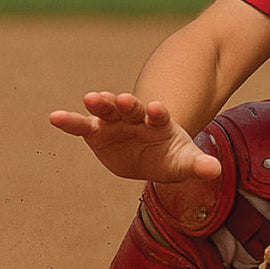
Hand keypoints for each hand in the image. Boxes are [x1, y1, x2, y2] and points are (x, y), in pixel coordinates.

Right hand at [48, 92, 221, 181]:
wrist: (151, 154)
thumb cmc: (170, 155)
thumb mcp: (184, 161)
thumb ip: (198, 164)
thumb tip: (214, 170)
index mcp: (160, 123)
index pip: (160, 115)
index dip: (159, 113)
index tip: (159, 109)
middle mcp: (136, 118)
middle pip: (132, 108)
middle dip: (128, 103)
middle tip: (125, 99)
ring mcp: (115, 122)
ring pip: (107, 110)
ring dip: (101, 103)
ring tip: (91, 98)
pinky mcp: (97, 133)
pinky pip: (82, 126)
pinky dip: (69, 121)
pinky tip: (54, 117)